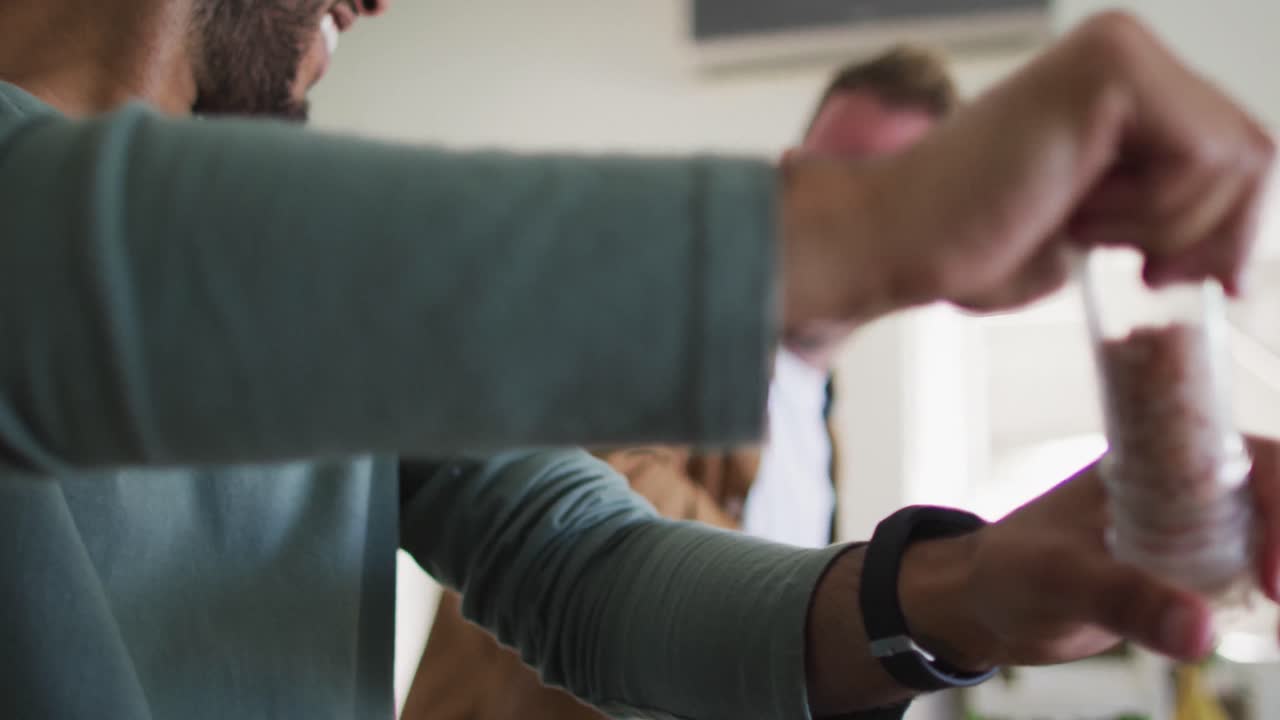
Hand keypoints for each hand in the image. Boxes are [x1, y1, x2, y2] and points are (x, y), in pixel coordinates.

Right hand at [780, 11, 1273, 347]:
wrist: (895, 238)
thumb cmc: (969, 243)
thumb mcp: (1094, 231)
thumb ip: (1161, 217)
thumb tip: (1235, 258)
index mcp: (1120, 83)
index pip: (1235, 150)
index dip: (1234, 225)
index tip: (1199, 279)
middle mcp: (1125, 52)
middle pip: (1252, 151)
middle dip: (1219, 234)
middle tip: (1150, 275)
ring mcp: (1120, 53)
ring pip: (1235, 159)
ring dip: (1166, 225)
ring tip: (1077, 226)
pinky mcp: (1111, 72)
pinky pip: (1201, 159)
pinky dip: (1152, 213)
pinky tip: (1073, 212)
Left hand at [903, 436, 1279, 672]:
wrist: (983, 604)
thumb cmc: (1008, 573)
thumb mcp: (1059, 580)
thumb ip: (1123, 598)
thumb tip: (1198, 630)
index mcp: (1148, 461)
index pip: (1249, 455)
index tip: (1274, 577)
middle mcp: (1178, 485)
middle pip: (1271, 485)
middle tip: (1278, 593)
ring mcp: (1188, 526)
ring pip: (1265, 526)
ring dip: (1278, 558)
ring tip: (1271, 604)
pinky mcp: (1187, 567)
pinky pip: (1250, 565)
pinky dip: (1265, 581)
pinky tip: (1262, 610)